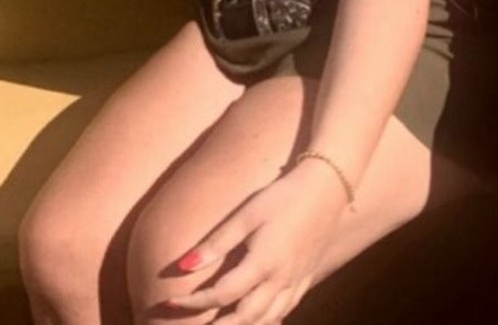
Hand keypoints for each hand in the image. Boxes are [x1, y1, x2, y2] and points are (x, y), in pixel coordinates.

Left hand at [166, 161, 349, 324]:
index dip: (193, 302)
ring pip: (266, 319)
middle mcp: (280, 280)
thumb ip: (217, 242)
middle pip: (244, 318)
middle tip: (192, 324)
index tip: (170, 300)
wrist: (327, 187)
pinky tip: (256, 317)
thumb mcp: (247, 214)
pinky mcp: (306, 278)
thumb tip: (183, 266)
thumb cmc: (283, 196)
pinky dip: (267, 320)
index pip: (221, 295)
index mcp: (262, 264)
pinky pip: (285, 310)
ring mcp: (296, 282)